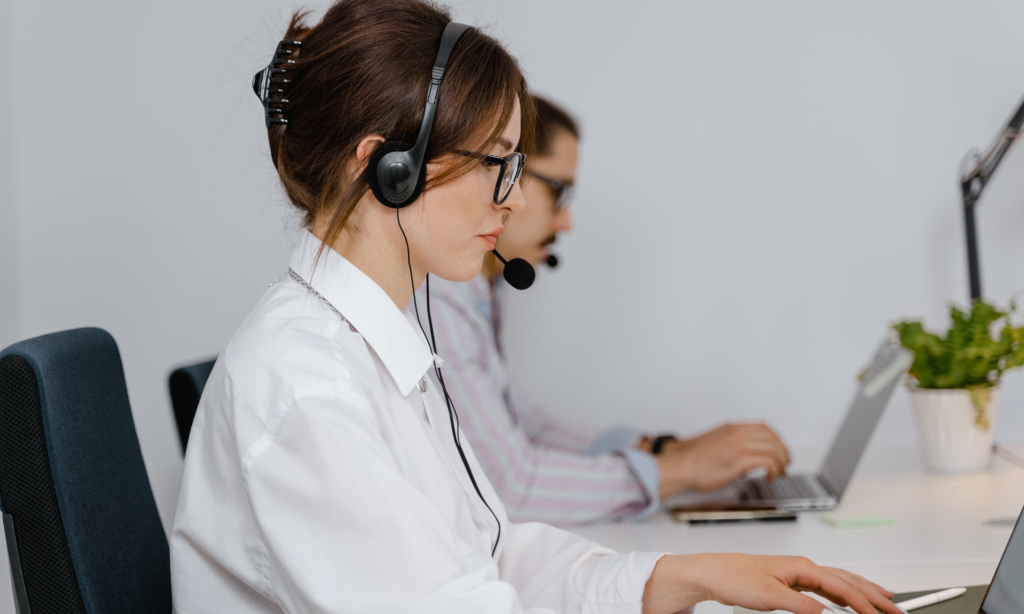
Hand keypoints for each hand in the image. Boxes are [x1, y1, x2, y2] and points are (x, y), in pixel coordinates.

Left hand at [642, 553, 899, 613]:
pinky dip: (845, 594)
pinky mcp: (793, 581)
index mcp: (802, 567)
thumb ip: (800, 604)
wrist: (714, 572)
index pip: (841, 585)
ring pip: (841, 582)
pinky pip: (828, 587)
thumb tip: (826, 612)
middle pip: (848, 580)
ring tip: (885, 602)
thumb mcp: (769, 596)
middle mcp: (804, 567)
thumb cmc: (735, 578)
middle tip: (898, 609)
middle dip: (875, 595)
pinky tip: (851, 601)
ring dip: (864, 592)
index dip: (864, 602)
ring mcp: (799, 573)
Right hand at [656, 423, 789, 496]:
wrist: (682, 466)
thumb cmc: (693, 460)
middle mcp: (738, 433)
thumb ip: (731, 444)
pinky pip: (769, 462)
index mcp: (732, 428)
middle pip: (773, 438)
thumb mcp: (715, 443)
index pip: (764, 428)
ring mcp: (740, 445)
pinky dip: (774, 470)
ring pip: (774, 449)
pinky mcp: (741, 459)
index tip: (779, 450)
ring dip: (781, 462)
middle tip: (785, 463)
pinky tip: (769, 478)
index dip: (776, 440)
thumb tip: (743, 456)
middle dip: (783, 451)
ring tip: (779, 472)